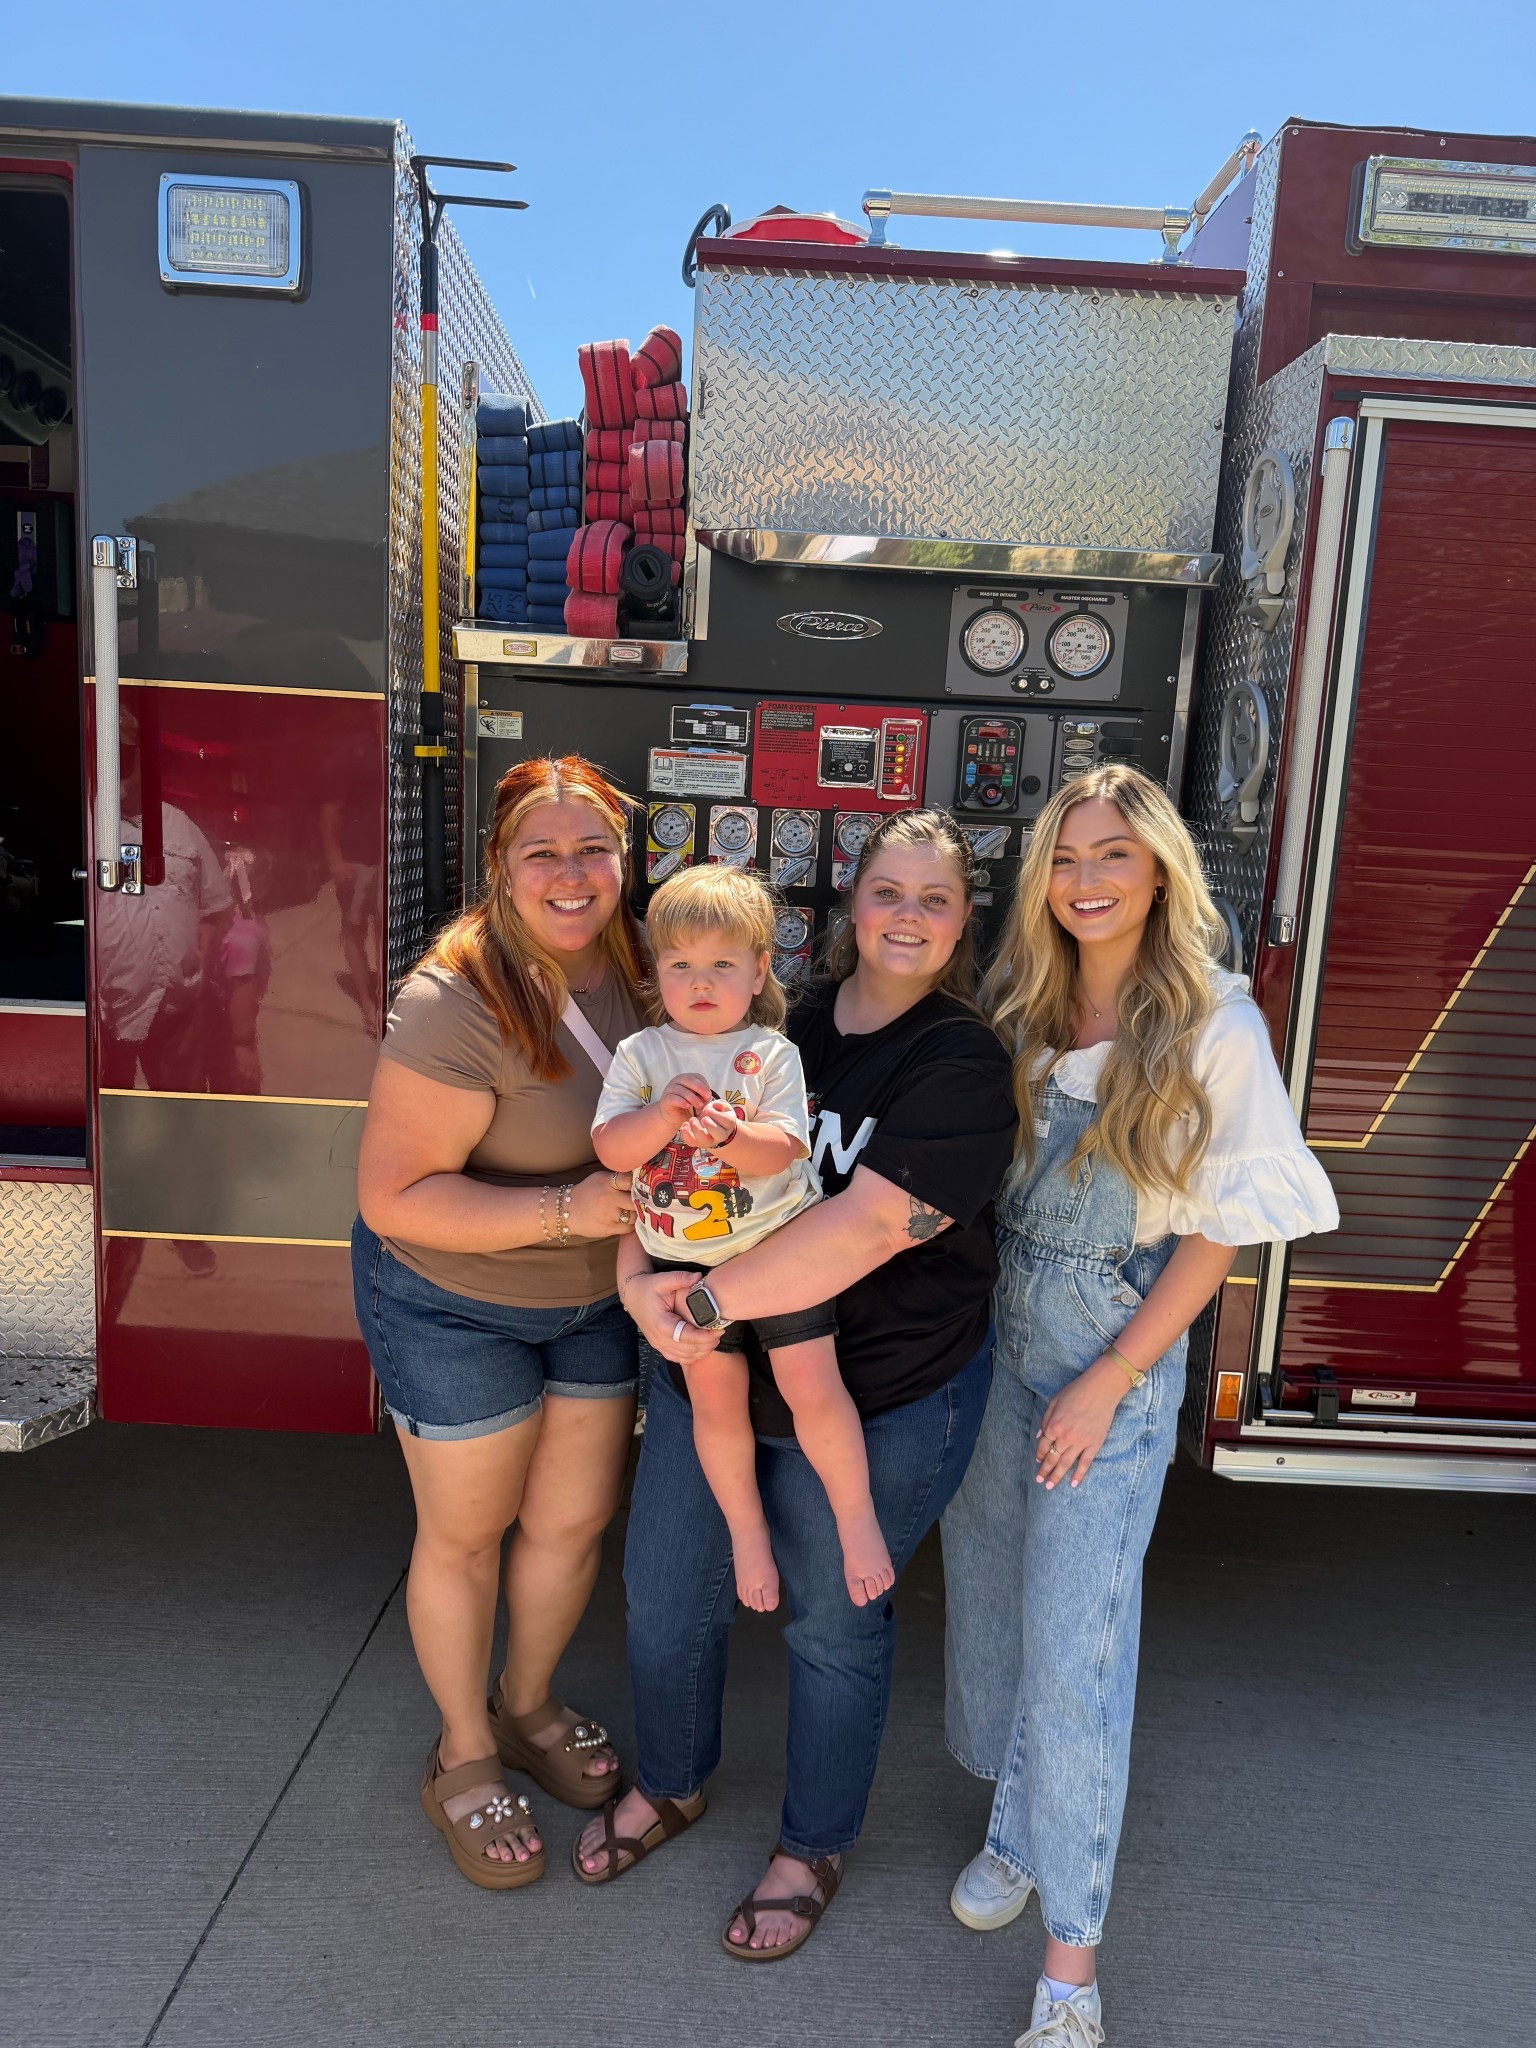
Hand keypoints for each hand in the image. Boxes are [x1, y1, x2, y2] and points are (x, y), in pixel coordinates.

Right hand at [565, 1169, 638, 1240]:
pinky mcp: (608, 1228)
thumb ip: (617, 1178)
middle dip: (641, 1200)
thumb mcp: (600, 1178)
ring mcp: (609, 1215)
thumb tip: (638, 1178)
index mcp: (607, 1183)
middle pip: (635, 1200)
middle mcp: (609, 1198)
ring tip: (635, 1211)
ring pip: (635, 1216)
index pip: (628, 1180)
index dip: (638, 1182)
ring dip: (637, 1214)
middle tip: (643, 1200)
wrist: (566, 1211)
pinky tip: (628, 1220)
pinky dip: (631, 1225)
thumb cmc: (587, 1192)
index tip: (642, 1185)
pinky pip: (629, 1228)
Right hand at [620, 1267, 720, 1363]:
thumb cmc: (648, 1288)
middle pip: (688, 1350)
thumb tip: (699, 1277)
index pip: (686, 1337)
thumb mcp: (662, 1279)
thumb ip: (680, 1278)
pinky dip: (692, 1356)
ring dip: (702, 1351)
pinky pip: (678, 1358)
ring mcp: (659, 1345)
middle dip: (707, 1344)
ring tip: (714, 1339)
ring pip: (685, 1357)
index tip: (718, 1330)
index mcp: (661, 1323)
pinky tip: (702, 1347)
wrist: (633, 1296)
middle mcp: (659, 1338)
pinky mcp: (660, 1347)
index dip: (704, 1337)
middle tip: (720, 1333)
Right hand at [657, 1072, 712, 1129]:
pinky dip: (681, 1101)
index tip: (709, 1096)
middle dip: (699, 1088)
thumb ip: (704, 1097)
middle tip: (707, 1097)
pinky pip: (673, 1098)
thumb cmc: (690, 1108)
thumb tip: (708, 1096)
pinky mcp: (665, 1099)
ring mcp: (670, 1089)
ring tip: (699, 1105)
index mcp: (688, 1078)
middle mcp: (678, 1081)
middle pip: (688, 1080)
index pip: (697, 1077)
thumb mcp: (699, 1100)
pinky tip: (687, 1106)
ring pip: (681, 1090)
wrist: (675, 1117)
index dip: (704, 1085)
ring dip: (692, 1097)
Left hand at [676, 1100, 742, 1150]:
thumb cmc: (718, 1113)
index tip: (708, 1109)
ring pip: (704, 1141)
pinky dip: (686, 1134)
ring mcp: (709, 1141)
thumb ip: (720, 1104)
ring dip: (696, 1130)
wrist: (713, 1125)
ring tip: (692, 1119)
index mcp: (728, 1124)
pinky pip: (692, 1142)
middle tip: (703, 1118)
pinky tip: (685, 1124)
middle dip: (710, 1126)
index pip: (726, 1121)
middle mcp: (721, 1135)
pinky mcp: (698, 1143)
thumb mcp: (722, 1106)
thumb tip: (716, 1105)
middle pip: (719, 1135)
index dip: (716, 1115)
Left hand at [1035, 1356, 1131, 1490]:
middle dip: (1044, 1471)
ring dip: (1057, 1476)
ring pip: (1066, 1464)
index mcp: (1053, 1425)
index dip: (1039, 1455)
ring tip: (1050, 1487)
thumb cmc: (1076, 1391)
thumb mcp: (1054, 1401)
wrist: (1101, 1389)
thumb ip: (1045, 1419)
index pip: (1043, 1446)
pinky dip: (1079, 1475)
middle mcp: (1065, 1436)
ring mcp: (1080, 1442)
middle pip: (1052, 1458)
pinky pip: (1085, 1463)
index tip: (1037, 1462)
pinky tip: (1073, 1484)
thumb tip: (1039, 1436)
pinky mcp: (1094, 1444)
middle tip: (1039, 1482)